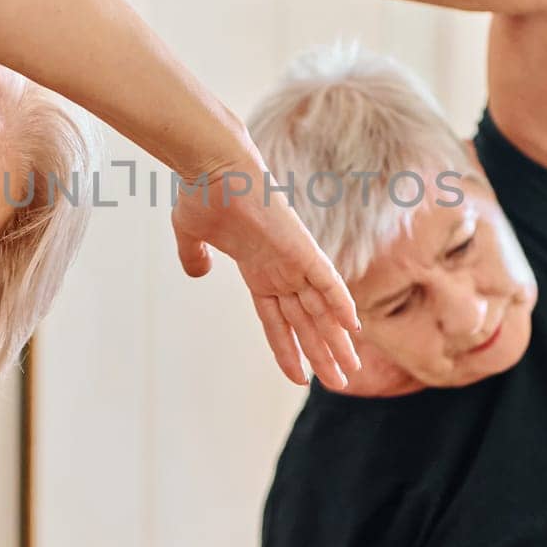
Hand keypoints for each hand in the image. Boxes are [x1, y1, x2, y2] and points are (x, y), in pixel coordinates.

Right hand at [170, 157, 361, 389]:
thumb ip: (195, 257)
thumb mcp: (191, 235)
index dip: (288, 349)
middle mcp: (280, 270)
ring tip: (350, 374)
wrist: (213, 164)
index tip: (300, 377)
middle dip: (323, 354)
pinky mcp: (302, 247)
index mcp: (257, 271)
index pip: (277, 321)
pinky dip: (341, 303)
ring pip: (320, 310)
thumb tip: (196, 272)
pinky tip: (355, 328)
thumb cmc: (201, 193)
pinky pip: (328, 280)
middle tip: (341, 383)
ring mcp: (292, 260)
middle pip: (306, 322)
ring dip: (335, 342)